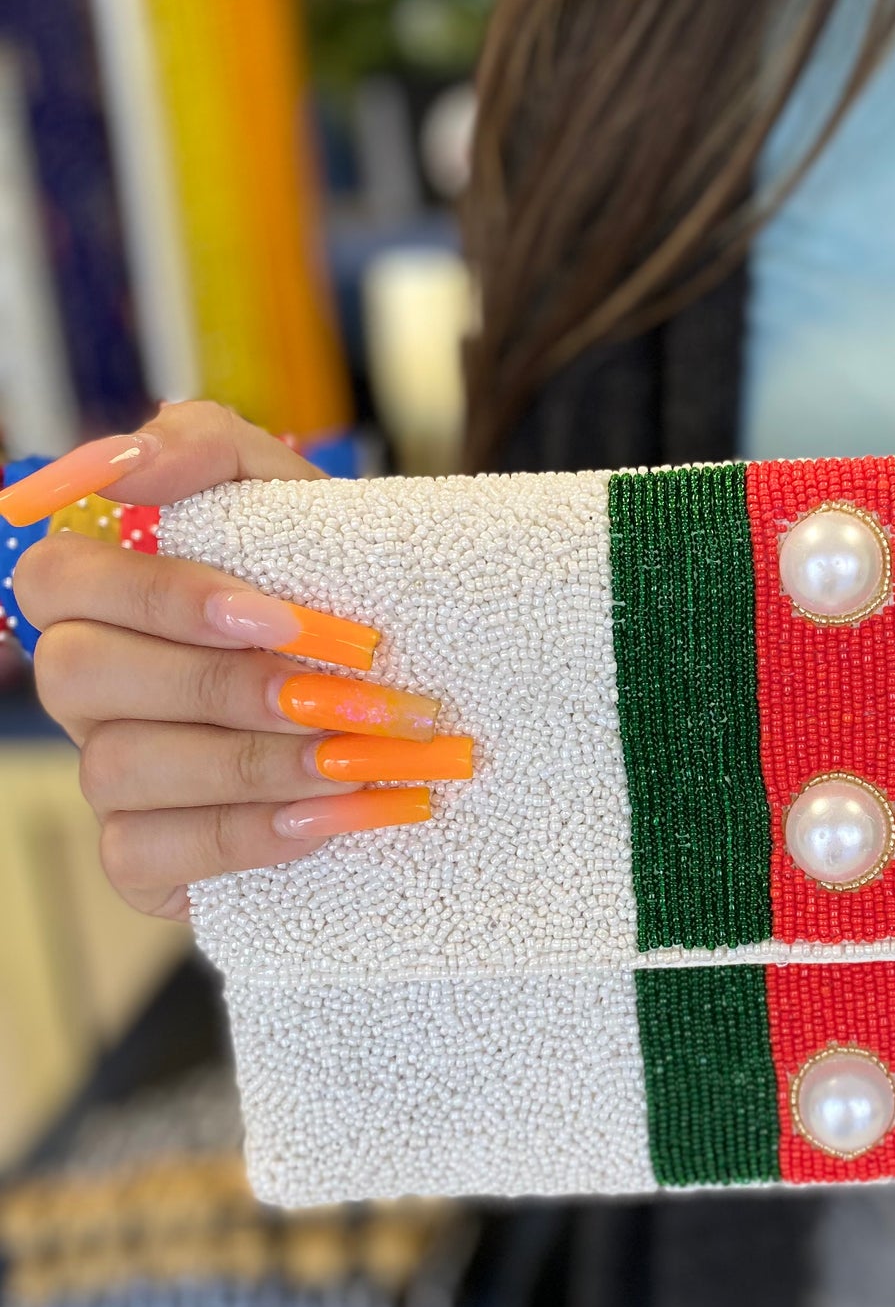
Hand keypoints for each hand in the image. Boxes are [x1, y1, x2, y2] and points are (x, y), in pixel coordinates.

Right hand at [6, 403, 471, 922]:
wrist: (424, 704)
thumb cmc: (341, 591)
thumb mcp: (296, 502)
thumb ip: (208, 447)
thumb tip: (124, 461)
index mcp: (108, 592)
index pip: (58, 577)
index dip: (161, 597)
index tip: (281, 615)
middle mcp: (89, 683)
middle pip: (76, 674)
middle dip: (224, 684)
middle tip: (352, 692)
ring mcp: (107, 772)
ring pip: (118, 767)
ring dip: (259, 761)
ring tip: (372, 757)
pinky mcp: (140, 858)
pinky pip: (147, 855)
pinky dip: (251, 834)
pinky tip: (336, 813)